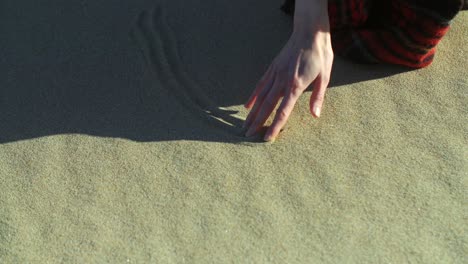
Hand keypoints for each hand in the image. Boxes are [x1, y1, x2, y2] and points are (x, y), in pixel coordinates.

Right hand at [243, 19, 332, 141]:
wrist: (309, 32)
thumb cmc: (320, 55)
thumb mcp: (325, 76)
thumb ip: (317, 97)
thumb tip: (315, 115)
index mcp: (296, 85)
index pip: (283, 111)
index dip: (275, 126)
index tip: (267, 138)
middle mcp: (282, 81)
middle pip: (267, 106)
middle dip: (257, 122)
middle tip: (247, 135)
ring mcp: (275, 73)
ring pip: (261, 97)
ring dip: (252, 112)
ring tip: (244, 125)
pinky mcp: (272, 67)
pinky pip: (260, 84)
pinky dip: (253, 96)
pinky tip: (247, 106)